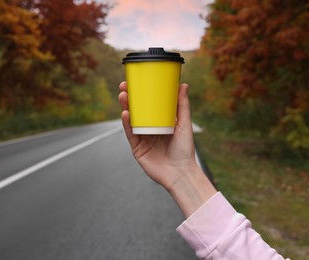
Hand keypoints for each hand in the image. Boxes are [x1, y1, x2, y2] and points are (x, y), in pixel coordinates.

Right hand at [118, 81, 216, 216]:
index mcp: (160, 122)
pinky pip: (130, 134)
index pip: (148, 105)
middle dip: (129, 98)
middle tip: (124, 87)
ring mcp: (142, 138)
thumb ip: (182, 105)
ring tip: (123, 97)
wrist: (180, 173)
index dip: (141, 94)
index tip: (136, 82)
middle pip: (136, 111)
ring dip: (125, 108)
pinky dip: (127, 124)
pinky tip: (125, 114)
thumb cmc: (185, 150)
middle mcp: (150, 129)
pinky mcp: (137, 148)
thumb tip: (183, 85)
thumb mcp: (184, 124)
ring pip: (131, 121)